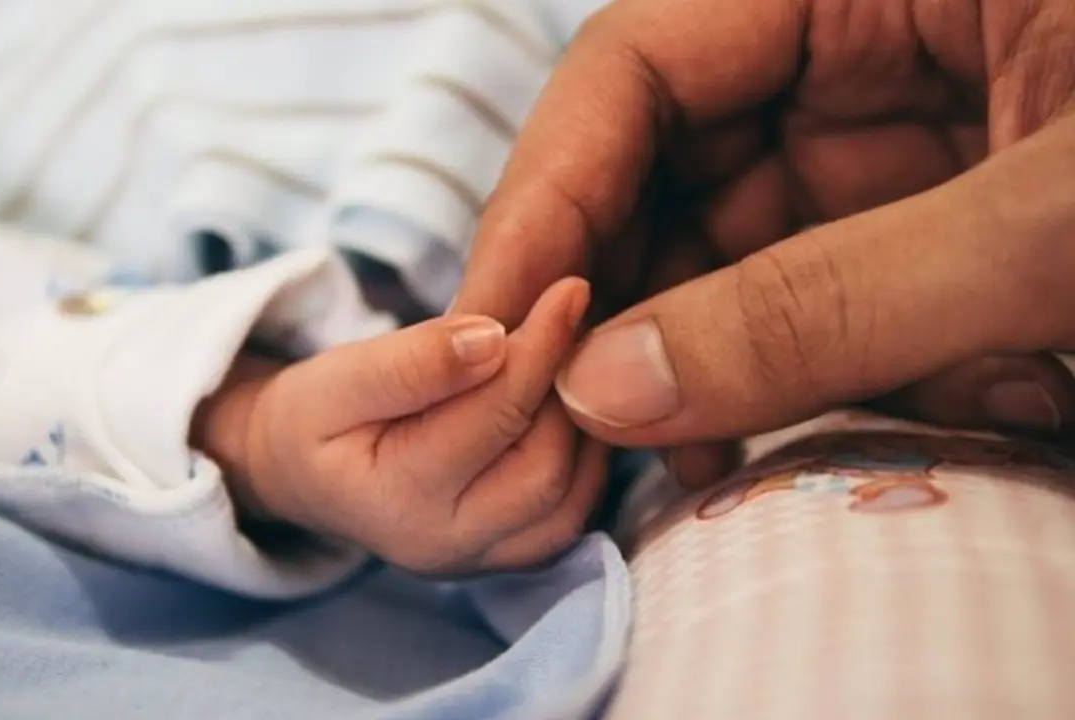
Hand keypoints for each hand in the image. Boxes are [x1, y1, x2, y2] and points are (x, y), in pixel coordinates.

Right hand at [194, 279, 604, 574]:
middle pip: (545, 466)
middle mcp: (447, 547)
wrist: (302, 473)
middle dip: (566, 390)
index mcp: (399, 500)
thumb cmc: (315, 418)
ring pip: (570, 495)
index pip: (495, 415)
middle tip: (572, 324)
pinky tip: (567, 407)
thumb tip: (494, 339)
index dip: (540, 346)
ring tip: (568, 362)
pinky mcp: (506, 557)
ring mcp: (481, 561)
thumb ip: (412, 362)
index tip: (569, 289)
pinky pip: (572, 514)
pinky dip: (584, 458)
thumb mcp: (339, 377)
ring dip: (583, 424)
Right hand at [455, 0, 1074, 483]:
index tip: (492, 324)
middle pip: (668, 166)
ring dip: (707, 359)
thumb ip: (827, 307)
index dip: (547, 195)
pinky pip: (824, 296)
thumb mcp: (1054, 231)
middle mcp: (865, 46)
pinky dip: (805, 373)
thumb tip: (604, 391)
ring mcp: (904, 138)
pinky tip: (789, 435)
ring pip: (737, 248)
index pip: (639, 63)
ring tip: (686, 458)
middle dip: (620, 298)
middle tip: (573, 423)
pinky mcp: (942, 223)